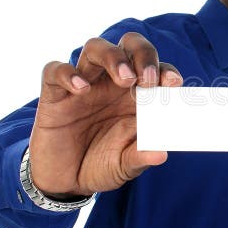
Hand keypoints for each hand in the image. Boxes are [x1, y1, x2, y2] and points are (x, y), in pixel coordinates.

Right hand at [28, 32, 181, 197]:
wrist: (67, 182)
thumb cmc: (102, 165)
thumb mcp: (125, 164)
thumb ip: (141, 155)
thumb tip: (161, 154)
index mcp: (136, 94)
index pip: (155, 69)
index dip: (166, 71)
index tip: (173, 83)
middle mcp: (111, 82)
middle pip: (129, 45)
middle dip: (143, 55)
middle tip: (148, 80)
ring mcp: (83, 84)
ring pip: (95, 48)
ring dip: (113, 57)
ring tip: (126, 79)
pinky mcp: (55, 93)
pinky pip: (55, 70)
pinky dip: (68, 74)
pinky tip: (81, 89)